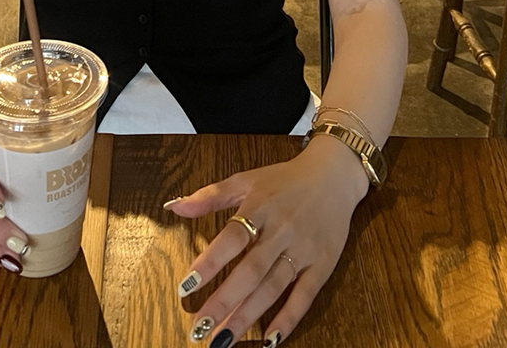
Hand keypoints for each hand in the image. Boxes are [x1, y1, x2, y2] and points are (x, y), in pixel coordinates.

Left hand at [165, 137, 368, 345]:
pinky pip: (305, 295)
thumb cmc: (284, 180)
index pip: (232, 237)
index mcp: (260, 206)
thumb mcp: (246, 179)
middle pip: (251, 270)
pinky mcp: (322, 264)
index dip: (210, 262)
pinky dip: (288, 318)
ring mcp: (303, 249)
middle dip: (224, 301)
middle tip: (200, 327)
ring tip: (223, 339)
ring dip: (248, 315)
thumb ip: (210, 196)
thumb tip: (173, 207)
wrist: (333, 175)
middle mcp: (282, 229)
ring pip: (273, 287)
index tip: (186, 286)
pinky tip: (269, 339)